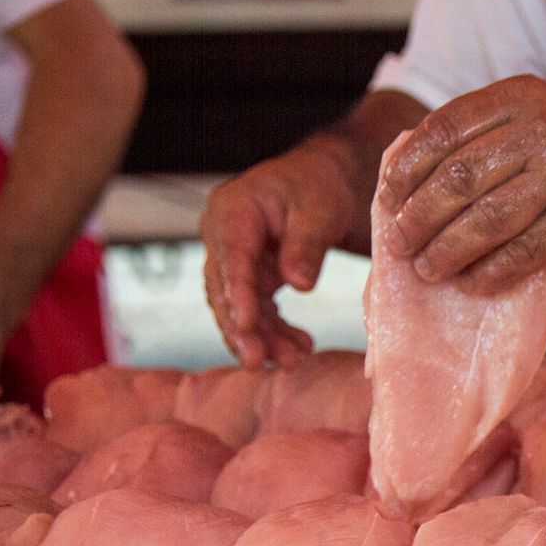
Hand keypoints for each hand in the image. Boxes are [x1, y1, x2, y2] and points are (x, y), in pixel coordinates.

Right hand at [200, 138, 361, 367]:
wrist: (323, 183)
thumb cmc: (319, 187)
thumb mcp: (320, 209)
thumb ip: (308, 244)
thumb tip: (298, 284)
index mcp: (232, 210)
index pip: (231, 258)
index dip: (238, 294)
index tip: (246, 326)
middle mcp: (222, 234)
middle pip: (224, 288)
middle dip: (241, 329)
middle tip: (259, 362)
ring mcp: (233, 257)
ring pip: (238, 306)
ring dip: (261, 337)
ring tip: (291, 361)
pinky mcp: (249, 275)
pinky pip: (255, 309)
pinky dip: (273, 331)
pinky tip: (297, 348)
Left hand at [378, 76, 545, 293]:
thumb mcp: (534, 109)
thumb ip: (484, 129)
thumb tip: (414, 172)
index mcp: (517, 98)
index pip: (444, 131)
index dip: (408, 168)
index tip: (388, 197)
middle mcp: (538, 134)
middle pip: (459, 180)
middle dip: (419, 216)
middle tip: (398, 242)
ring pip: (486, 221)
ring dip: (448, 250)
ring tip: (427, 268)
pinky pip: (523, 252)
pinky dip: (492, 271)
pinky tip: (472, 282)